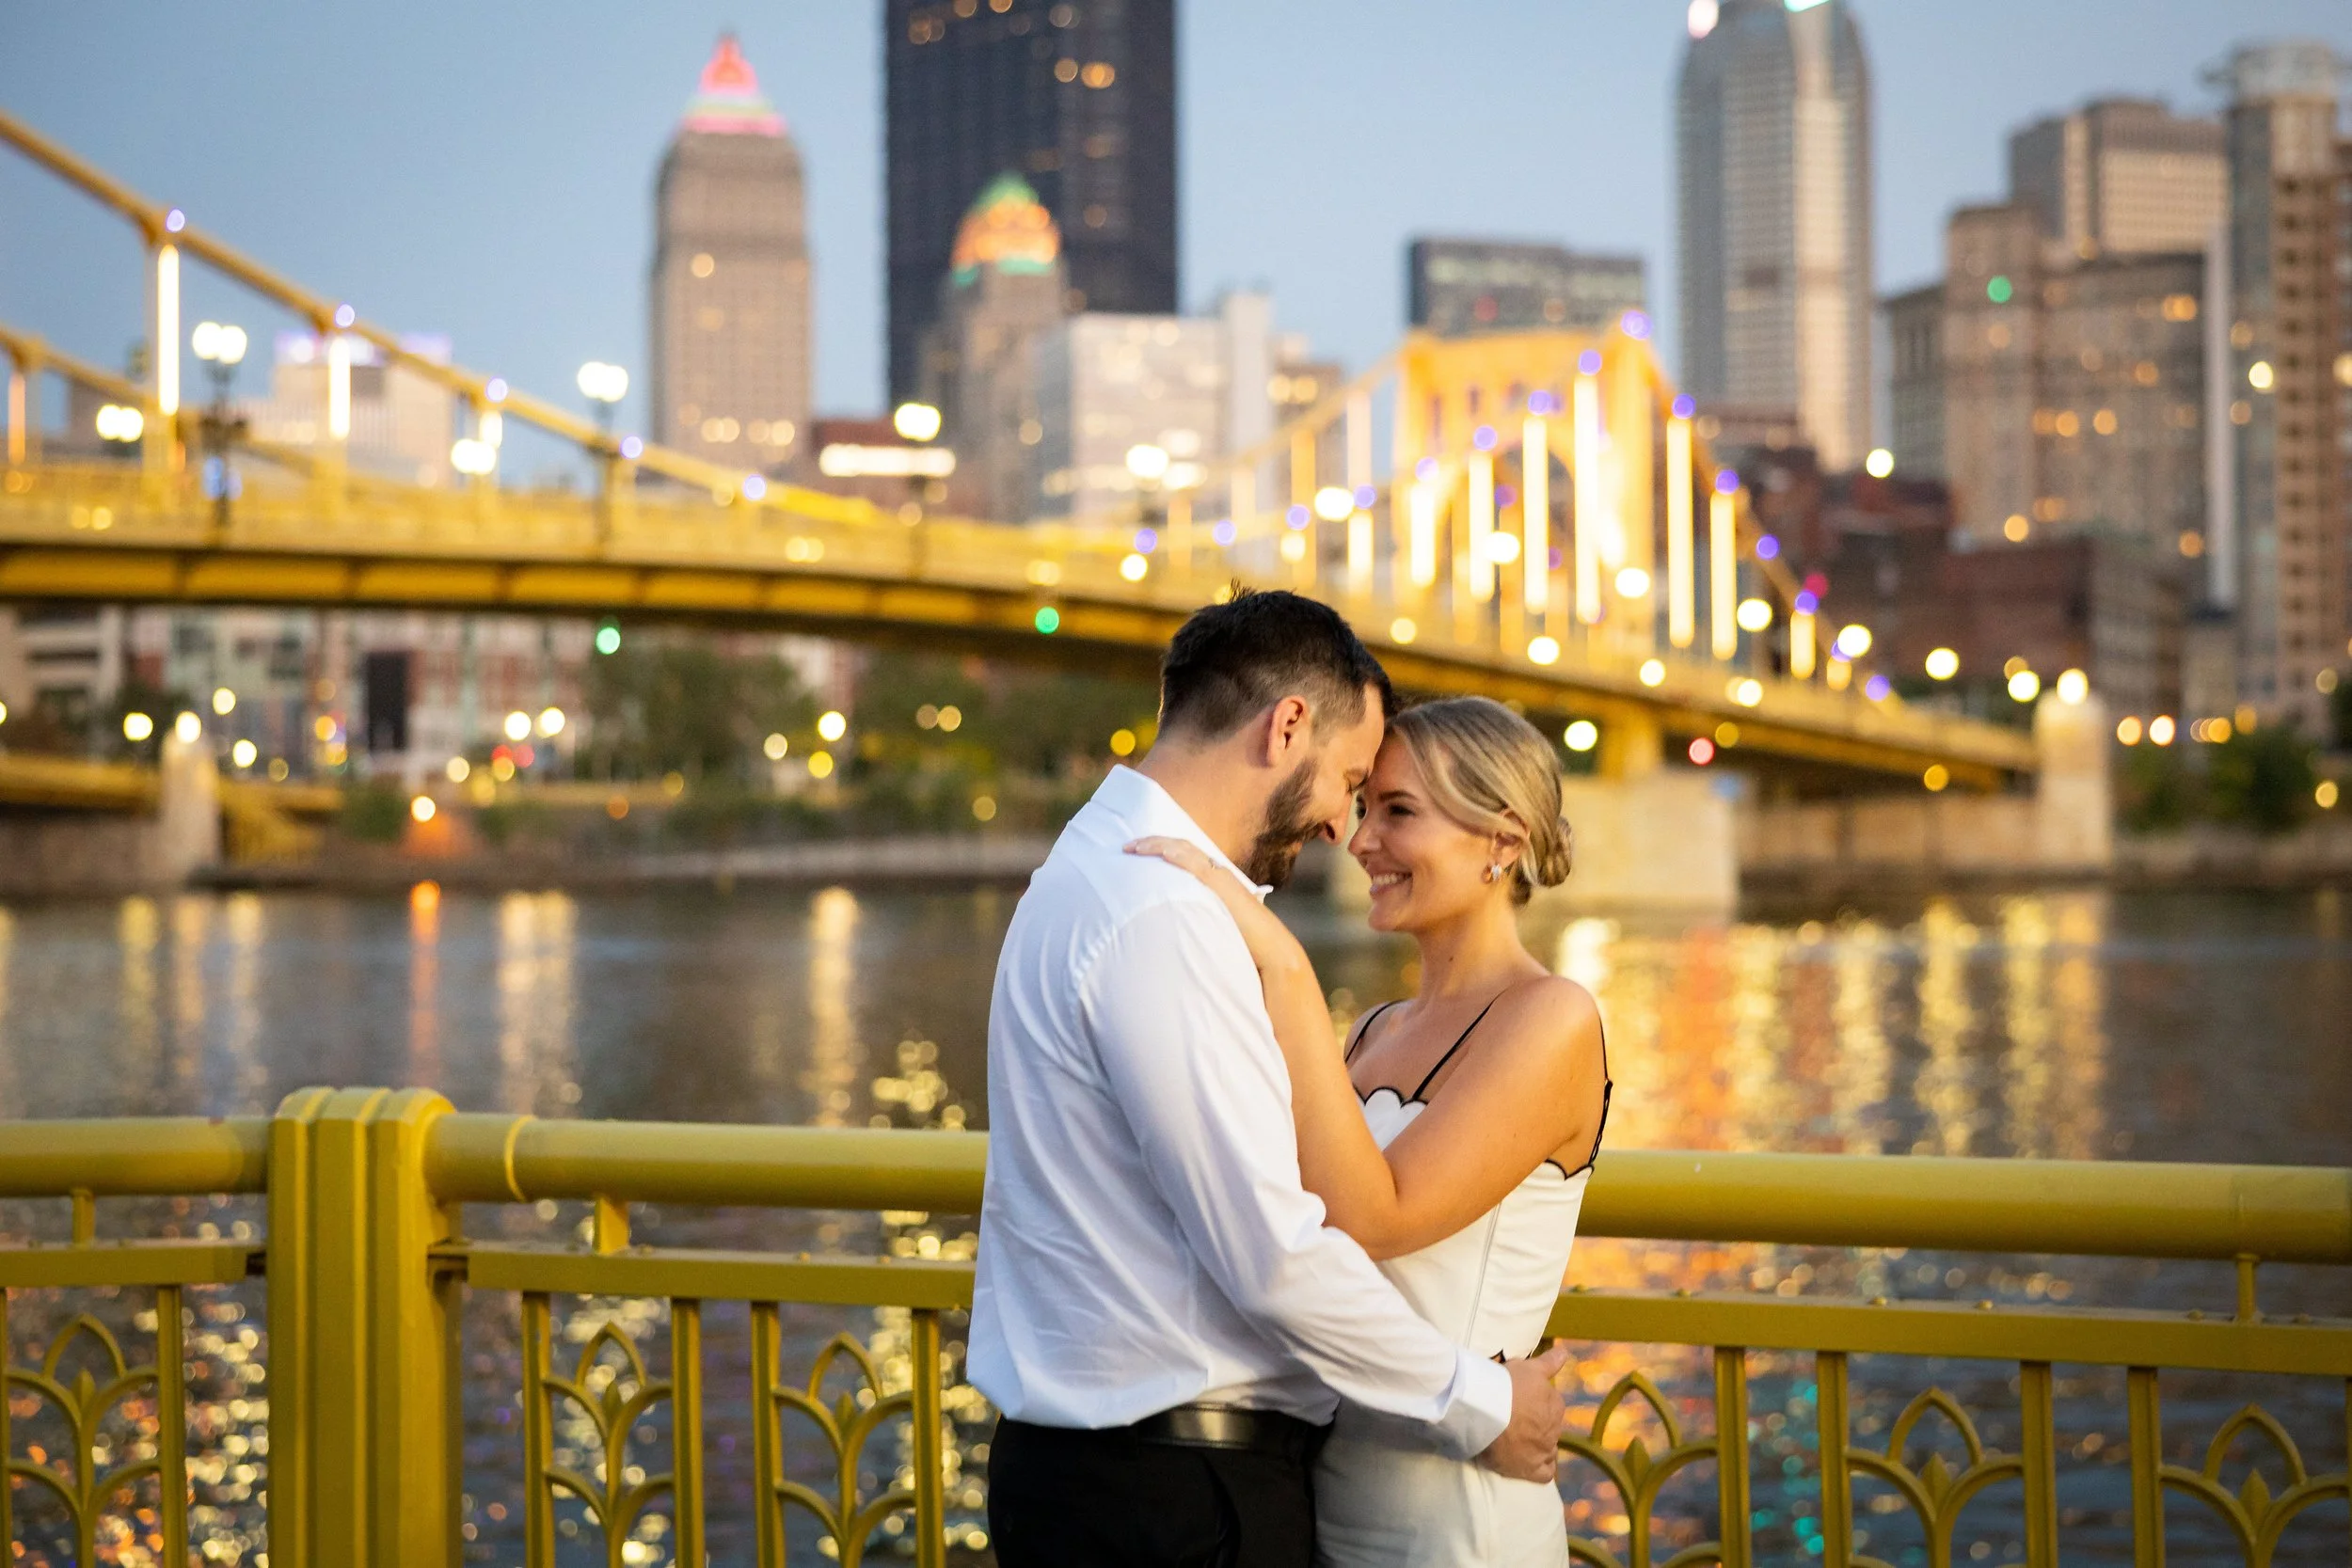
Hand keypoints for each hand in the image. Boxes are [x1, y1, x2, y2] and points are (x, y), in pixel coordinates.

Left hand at [1126, 836, 1309, 977]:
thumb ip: (1195, 919)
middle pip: (1180, 847)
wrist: (1269, 950)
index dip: (1159, 849)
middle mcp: (1216, 873)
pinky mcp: (1221, 885)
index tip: (1136, 853)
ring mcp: (1219, 877)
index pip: (1183, 855)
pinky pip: (1194, 864)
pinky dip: (1176, 854)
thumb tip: (1173, 927)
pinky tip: (1160, 852)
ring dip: (1157, 845)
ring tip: (1134, 848)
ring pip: (1183, 850)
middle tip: (1127, 847)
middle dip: (1152, 843)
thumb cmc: (1244, 944)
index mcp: (1214, 880)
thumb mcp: (1212, 925)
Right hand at [1478, 1341, 1571, 1483]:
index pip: (1551, 1406)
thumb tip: (1566, 1352)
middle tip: (1514, 1421)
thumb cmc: (1506, 1385)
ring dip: (1538, 1446)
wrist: (1485, 1411)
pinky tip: (1530, 1463)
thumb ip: (1550, 1362)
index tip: (1519, 1402)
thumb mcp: (1528, 1367)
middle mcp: (1555, 1429)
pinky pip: (1545, 1473)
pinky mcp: (1531, 1469)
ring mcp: (1544, 1451)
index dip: (1535, 1404)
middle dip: (1536, 1425)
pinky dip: (1541, 1468)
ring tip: (1518, 1441)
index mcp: (1555, 1404)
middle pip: (1549, 1428)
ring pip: (1548, 1449)